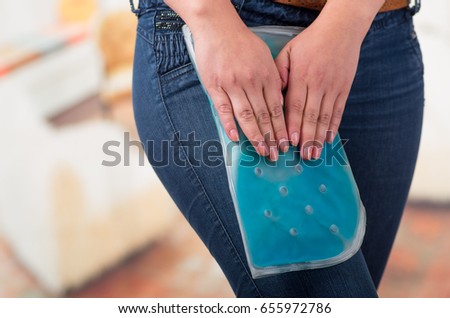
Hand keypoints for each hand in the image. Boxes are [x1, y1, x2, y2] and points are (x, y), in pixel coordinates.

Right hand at [194, 24, 288, 160]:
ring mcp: (233, 85)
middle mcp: (252, 82)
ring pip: (246, 115)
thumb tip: (279, 102)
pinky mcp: (215, 86)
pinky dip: (229, 124)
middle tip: (276, 154)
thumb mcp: (265, 57)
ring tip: (261, 151)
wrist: (218, 27)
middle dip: (271, 137)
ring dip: (255, 136)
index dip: (282, 128)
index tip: (286, 143)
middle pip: (264, 115)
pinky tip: (235, 138)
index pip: (277, 108)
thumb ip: (274, 79)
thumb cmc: (243, 43)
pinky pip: (223, 108)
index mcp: (267, 76)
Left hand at [275, 0, 382, 159]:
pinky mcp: (344, 89)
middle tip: (303, 156)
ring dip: (319, 137)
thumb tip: (275, 95)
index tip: (290, 142)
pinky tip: (328, 139)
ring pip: (325, 117)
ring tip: (315, 154)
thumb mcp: (288, 52)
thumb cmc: (310, 41)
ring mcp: (333, 88)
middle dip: (306, 138)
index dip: (292, 125)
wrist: (341, 30)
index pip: (295, 106)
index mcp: (301, 77)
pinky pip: (338, 111)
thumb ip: (279, 73)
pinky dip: (333, 126)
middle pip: (310, 116)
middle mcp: (317, 84)